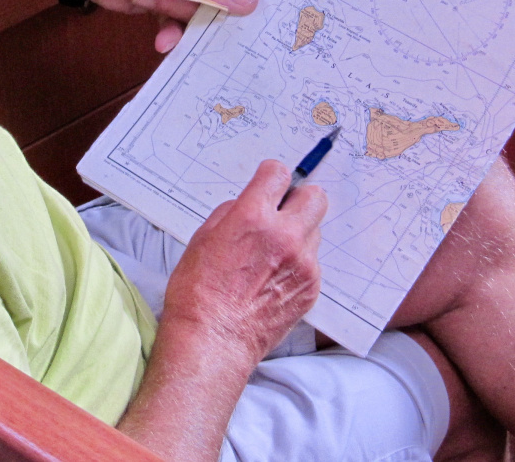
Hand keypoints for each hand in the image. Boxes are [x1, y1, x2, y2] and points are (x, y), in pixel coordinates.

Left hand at [87, 0, 258, 51]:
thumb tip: (249, 0)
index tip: (262, 8)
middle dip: (216, 10)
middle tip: (222, 27)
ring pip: (204, 13)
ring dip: (184, 18)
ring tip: (162, 6)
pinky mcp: (168, 4)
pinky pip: (182, 24)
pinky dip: (172, 31)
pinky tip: (164, 38)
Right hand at [159, 160, 326, 364]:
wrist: (214, 340)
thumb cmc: (199, 293)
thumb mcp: (202, 239)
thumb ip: (232, 213)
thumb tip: (248, 204)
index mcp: (253, 218)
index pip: (279, 174)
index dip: (271, 177)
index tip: (268, 184)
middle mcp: (285, 236)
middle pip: (315, 196)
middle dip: (299, 199)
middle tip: (282, 213)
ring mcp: (304, 263)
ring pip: (315, 231)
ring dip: (298, 234)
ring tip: (273, 255)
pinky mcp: (312, 287)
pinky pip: (313, 261)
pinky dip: (298, 264)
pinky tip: (274, 279)